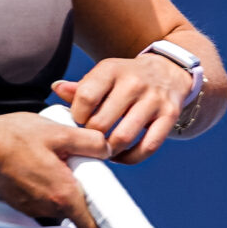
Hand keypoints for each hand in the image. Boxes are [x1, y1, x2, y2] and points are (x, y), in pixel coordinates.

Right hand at [0, 110, 109, 227]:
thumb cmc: (18, 137)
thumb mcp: (60, 132)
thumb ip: (90, 142)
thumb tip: (108, 150)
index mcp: (63, 195)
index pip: (90, 225)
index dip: (101, 214)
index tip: (102, 194)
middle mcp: (47, 208)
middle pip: (76, 213)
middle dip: (82, 195)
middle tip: (78, 169)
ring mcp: (31, 208)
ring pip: (59, 207)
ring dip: (63, 191)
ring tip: (58, 165)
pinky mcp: (19, 203)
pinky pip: (42, 201)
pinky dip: (46, 189)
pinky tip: (41, 167)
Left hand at [52, 55, 192, 164]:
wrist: (167, 71)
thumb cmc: (126, 78)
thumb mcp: (104, 75)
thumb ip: (80, 87)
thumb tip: (56, 88)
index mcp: (112, 70)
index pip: (85, 97)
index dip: (77, 116)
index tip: (79, 122)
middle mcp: (134, 82)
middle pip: (101, 122)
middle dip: (91, 137)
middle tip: (90, 140)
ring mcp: (154, 99)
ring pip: (123, 137)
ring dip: (109, 150)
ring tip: (104, 150)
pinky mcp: (169, 115)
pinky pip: (148, 146)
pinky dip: (131, 158)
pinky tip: (121, 156)